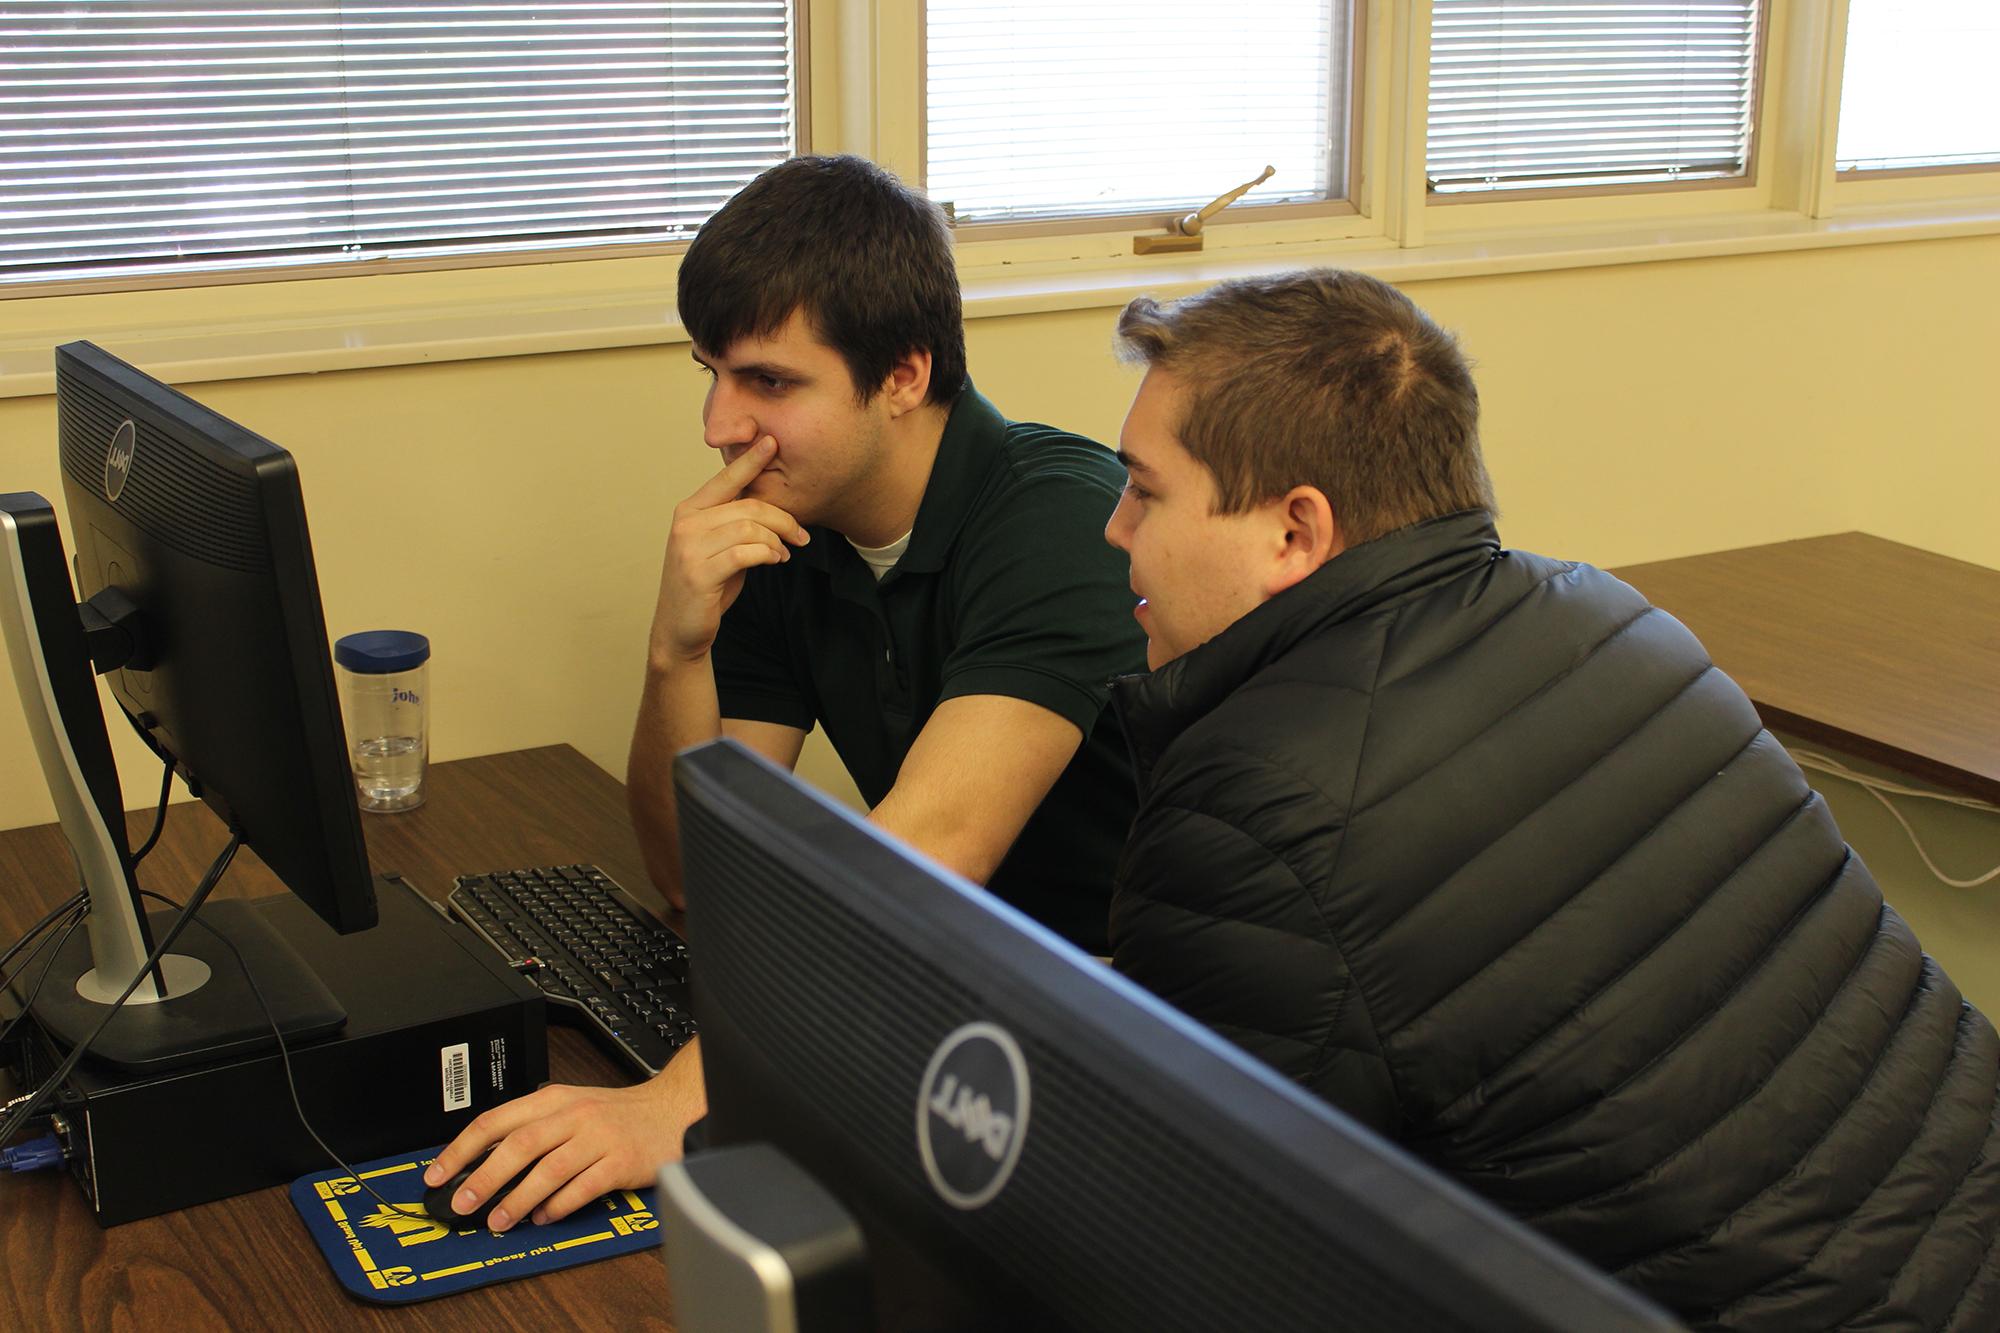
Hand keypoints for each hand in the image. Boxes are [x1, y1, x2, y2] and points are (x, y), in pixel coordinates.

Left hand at [422, 1039, 707, 1232]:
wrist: (670, 1111)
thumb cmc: (616, 1114)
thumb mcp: (570, 1108)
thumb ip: (531, 1129)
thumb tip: (481, 1164)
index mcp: (554, 1099)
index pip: (497, 1121)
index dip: (462, 1149)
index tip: (438, 1174)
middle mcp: (575, 1115)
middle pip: (520, 1144)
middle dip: (485, 1177)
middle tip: (463, 1203)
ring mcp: (599, 1138)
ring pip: (549, 1168)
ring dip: (519, 1198)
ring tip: (498, 1221)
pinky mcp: (621, 1162)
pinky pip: (584, 1186)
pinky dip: (560, 1205)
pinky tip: (545, 1217)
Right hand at [650, 438, 810, 665]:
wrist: (682, 630)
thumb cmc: (707, 586)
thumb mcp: (721, 547)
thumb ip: (737, 524)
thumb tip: (773, 508)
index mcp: (690, 510)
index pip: (726, 479)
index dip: (750, 460)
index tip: (772, 441)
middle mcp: (686, 523)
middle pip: (748, 506)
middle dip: (782, 519)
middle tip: (801, 535)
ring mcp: (689, 547)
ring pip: (750, 528)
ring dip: (777, 541)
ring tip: (784, 553)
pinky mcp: (698, 572)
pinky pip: (745, 552)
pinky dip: (768, 554)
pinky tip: (776, 561)